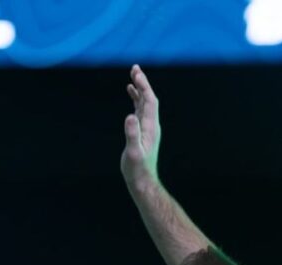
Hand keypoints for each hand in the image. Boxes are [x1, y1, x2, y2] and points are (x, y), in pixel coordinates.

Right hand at [121, 65, 161, 188]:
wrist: (143, 181)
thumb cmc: (137, 169)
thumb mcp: (133, 152)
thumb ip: (132, 134)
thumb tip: (130, 116)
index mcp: (150, 127)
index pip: (149, 101)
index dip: (144, 86)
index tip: (136, 73)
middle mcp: (151, 125)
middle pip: (149, 99)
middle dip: (143, 83)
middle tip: (134, 68)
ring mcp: (148, 127)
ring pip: (145, 103)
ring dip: (140, 89)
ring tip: (133, 76)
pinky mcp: (143, 131)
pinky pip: (141, 110)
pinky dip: (136, 99)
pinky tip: (131, 93)